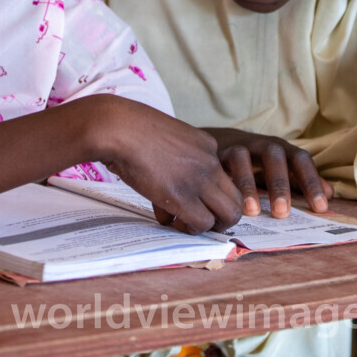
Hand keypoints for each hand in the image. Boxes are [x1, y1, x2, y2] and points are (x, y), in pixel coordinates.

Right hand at [86, 96, 242, 234]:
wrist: (119, 128)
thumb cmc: (132, 129)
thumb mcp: (167, 136)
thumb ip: (177, 156)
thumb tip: (169, 177)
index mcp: (208, 145)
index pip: (227, 178)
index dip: (211, 195)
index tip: (193, 199)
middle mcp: (211, 162)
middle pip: (237, 199)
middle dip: (221, 216)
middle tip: (196, 219)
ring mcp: (200, 180)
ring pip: (229, 215)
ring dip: (208, 226)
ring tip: (183, 223)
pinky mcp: (183, 197)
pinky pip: (201, 224)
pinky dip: (189, 229)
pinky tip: (170, 220)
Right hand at [205, 128, 332, 218]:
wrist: (225, 142)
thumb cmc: (260, 163)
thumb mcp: (283, 169)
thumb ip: (303, 181)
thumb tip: (330, 194)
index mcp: (284, 150)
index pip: (301, 161)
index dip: (311, 182)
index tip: (320, 208)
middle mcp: (263, 145)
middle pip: (275, 157)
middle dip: (279, 184)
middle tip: (282, 213)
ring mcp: (239, 147)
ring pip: (243, 160)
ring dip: (248, 185)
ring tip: (252, 212)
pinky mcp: (218, 154)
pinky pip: (220, 167)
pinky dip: (224, 184)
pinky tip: (227, 202)